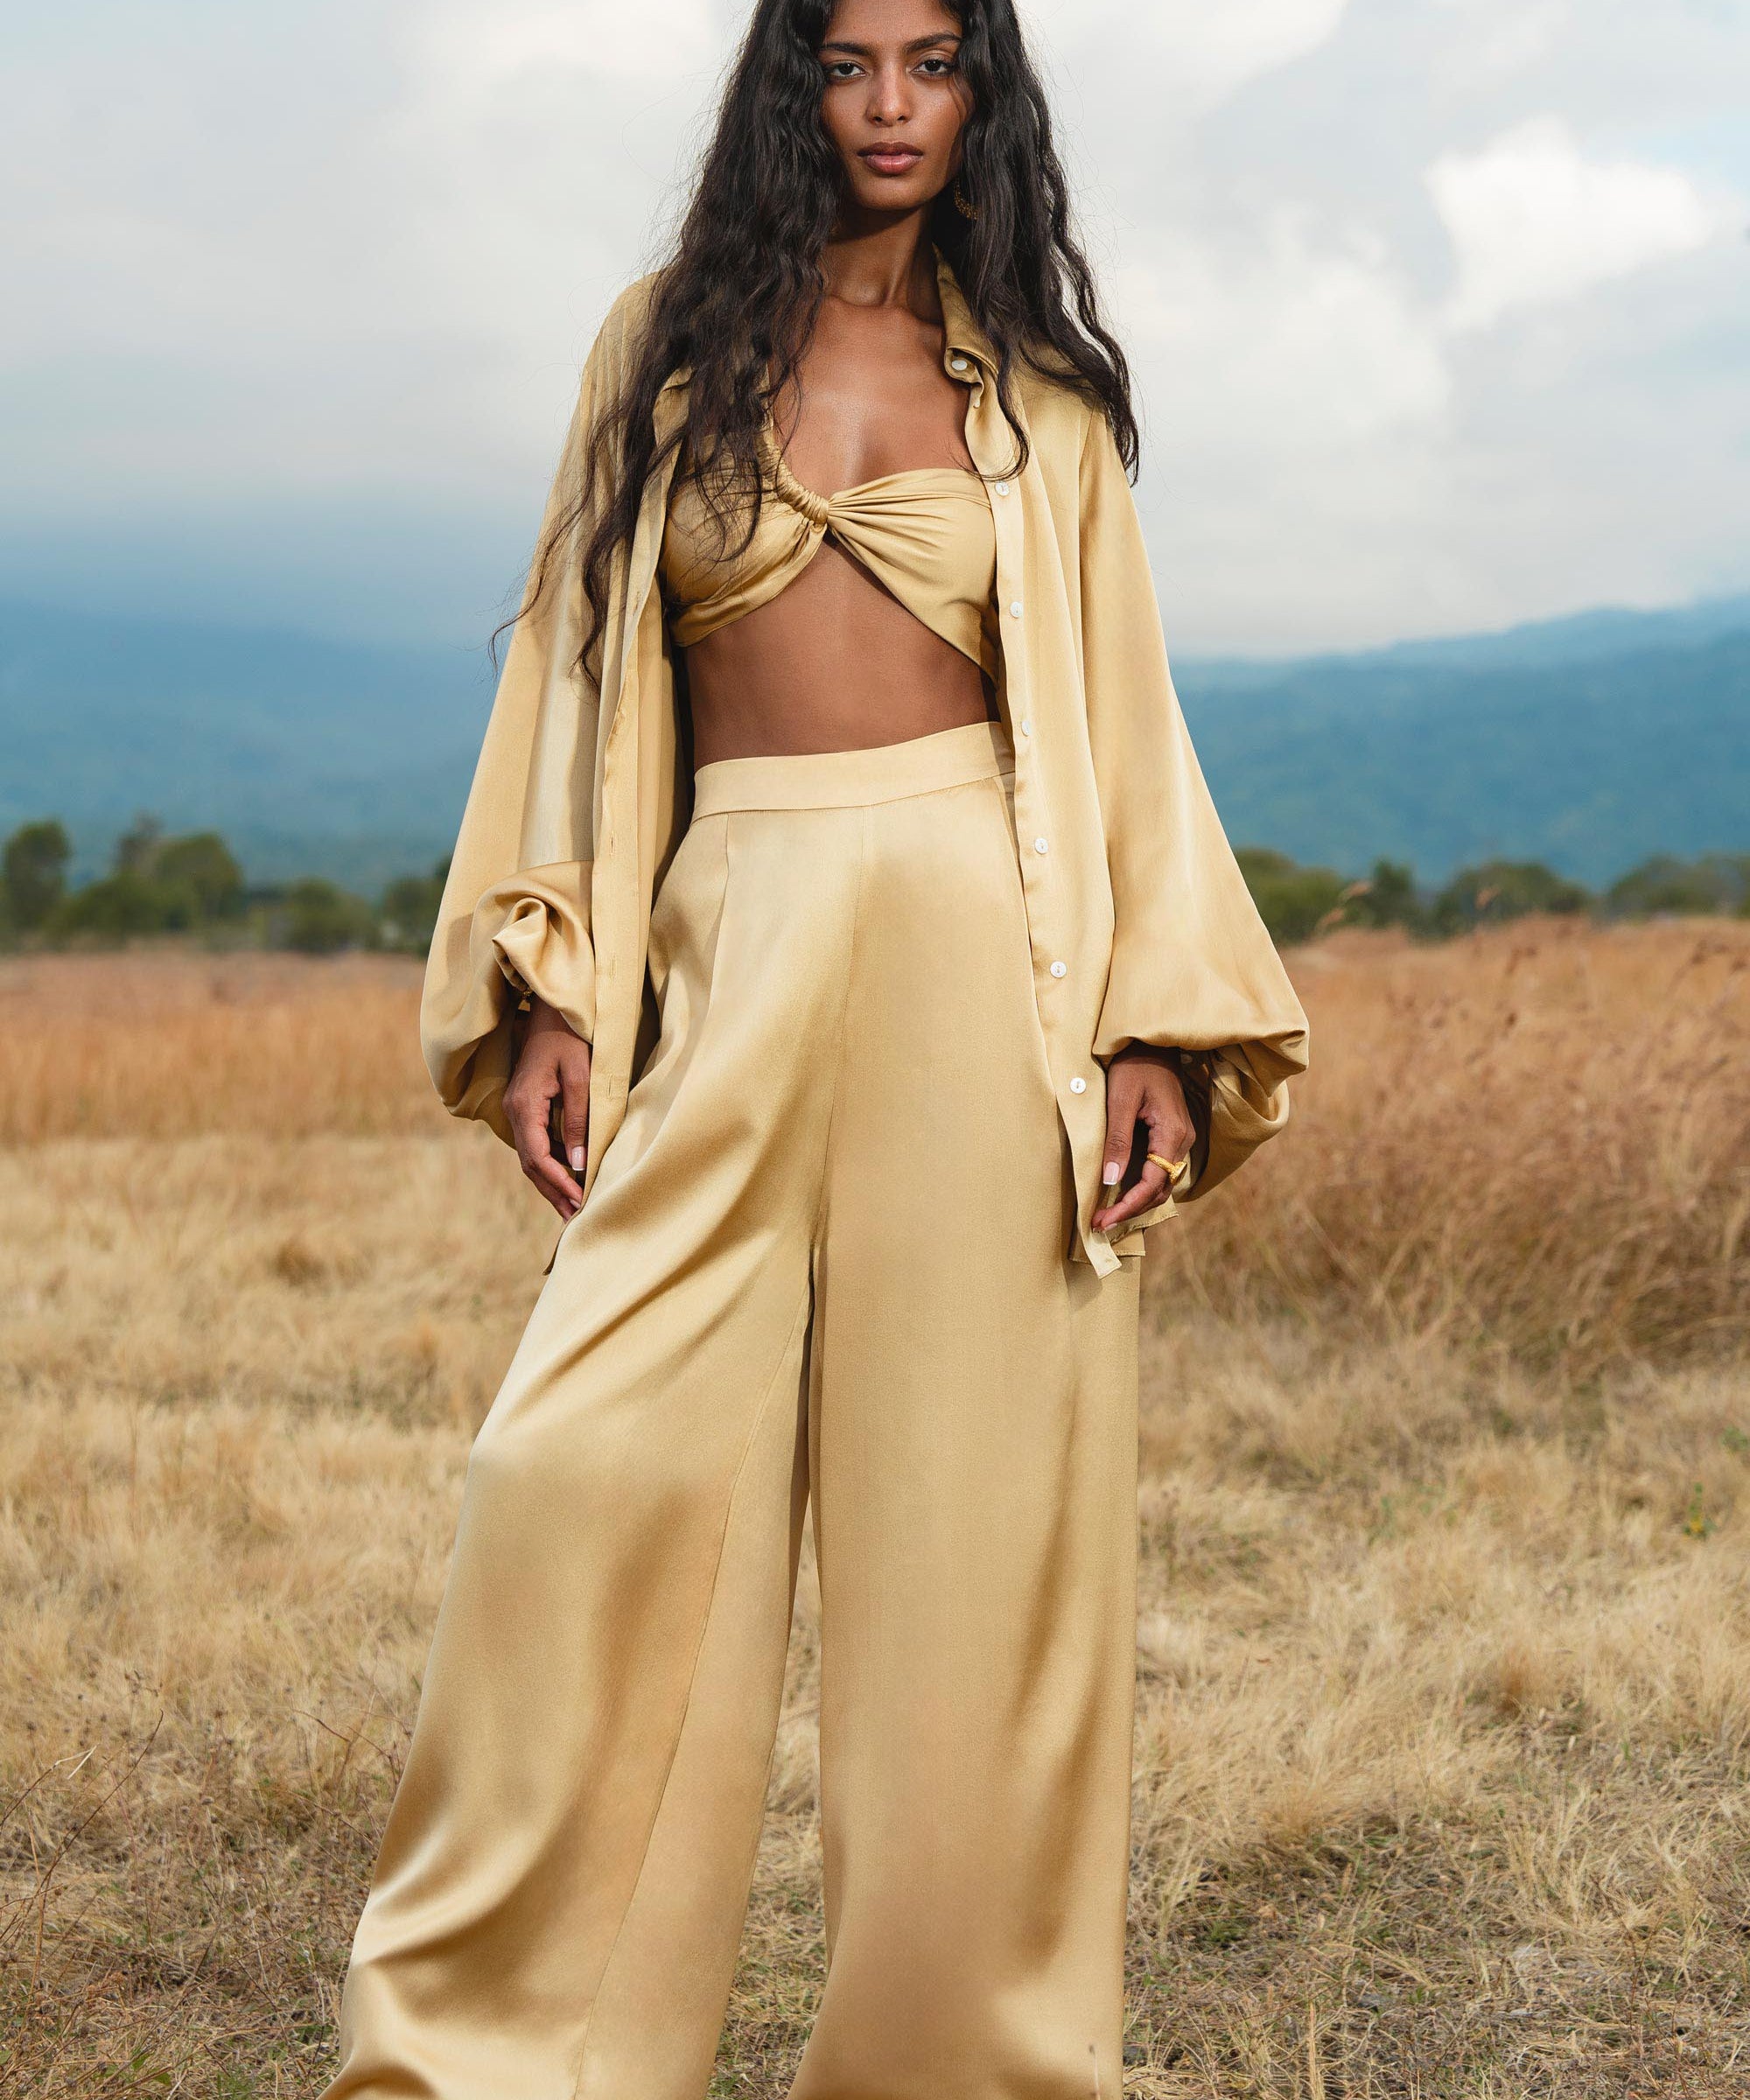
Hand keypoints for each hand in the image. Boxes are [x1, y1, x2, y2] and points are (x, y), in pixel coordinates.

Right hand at [504, 996, 591, 1219]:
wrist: (554, 1011)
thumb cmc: (571, 1039)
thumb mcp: (581, 1078)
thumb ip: (578, 1120)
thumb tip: (578, 1163)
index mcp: (524, 1106)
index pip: (538, 1158)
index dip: (558, 1183)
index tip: (579, 1202)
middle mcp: (514, 1111)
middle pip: (529, 1164)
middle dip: (552, 1192)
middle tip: (575, 1217)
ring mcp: (516, 1109)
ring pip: (530, 1157)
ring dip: (550, 1182)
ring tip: (572, 1206)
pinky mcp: (525, 1106)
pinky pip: (535, 1144)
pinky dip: (550, 1164)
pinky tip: (568, 1177)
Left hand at [1091, 1047, 1196, 1233]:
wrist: (1151, 1046)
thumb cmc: (1134, 1067)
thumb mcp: (1120, 1100)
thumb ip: (1118, 1140)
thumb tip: (1111, 1180)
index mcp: (1172, 1133)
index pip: (1153, 1183)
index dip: (1128, 1206)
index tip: (1102, 1219)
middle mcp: (1183, 1141)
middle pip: (1160, 1190)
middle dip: (1131, 1210)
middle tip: (1100, 1223)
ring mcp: (1180, 1140)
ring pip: (1162, 1184)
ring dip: (1137, 1202)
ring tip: (1108, 1214)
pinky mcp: (1172, 1137)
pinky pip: (1160, 1172)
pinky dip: (1142, 1188)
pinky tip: (1121, 1194)